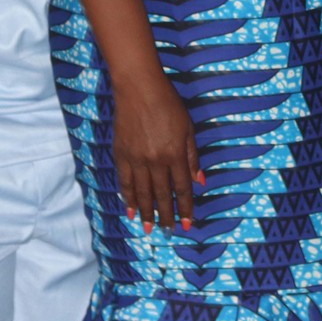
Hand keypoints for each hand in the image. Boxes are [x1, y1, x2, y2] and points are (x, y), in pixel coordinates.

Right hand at [111, 75, 198, 232]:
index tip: (187, 224)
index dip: (185, 208)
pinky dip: (128, 198)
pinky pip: (125, 182)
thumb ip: (192, 157)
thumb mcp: (188, 128)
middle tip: (168, 231)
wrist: (138, 89)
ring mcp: (136, 159)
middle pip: (161, 195)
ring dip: (147, 212)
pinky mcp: (121, 155)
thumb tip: (200, 182)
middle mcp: (155, 161)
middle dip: (166, 215)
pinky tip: (131, 210)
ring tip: (150, 228)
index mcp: (175, 154)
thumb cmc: (168, 104)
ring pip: (142, 193)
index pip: (181, 188)